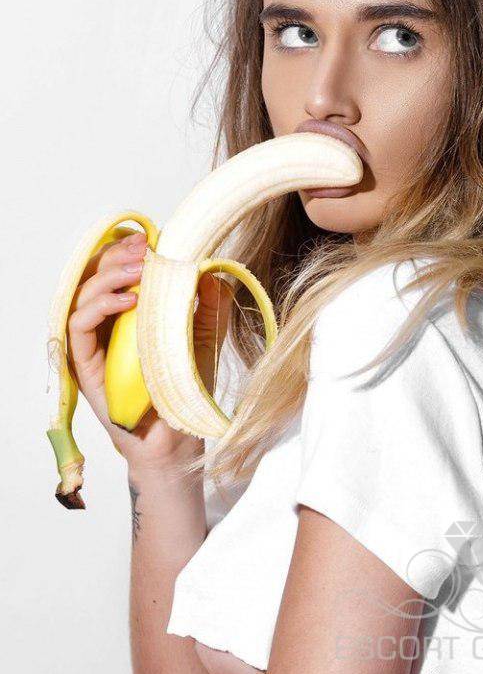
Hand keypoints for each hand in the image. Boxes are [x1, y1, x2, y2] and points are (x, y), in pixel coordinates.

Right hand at [66, 232, 233, 472]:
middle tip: (144, 247)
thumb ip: (210, 305)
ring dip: (109, 276)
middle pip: (95, 277)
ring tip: (140, 270)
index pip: (116, 272)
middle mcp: (106, 326)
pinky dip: (99, 307)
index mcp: (129, 315)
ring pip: (82, 296)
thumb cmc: (184, 388)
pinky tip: (127, 300)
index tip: (150, 237)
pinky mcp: (85, 366)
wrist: (178, 436)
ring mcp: (93, 345)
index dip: (127, 251)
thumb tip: (212, 270)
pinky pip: (79, 328)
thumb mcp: (205, 337)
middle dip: (117, 255)